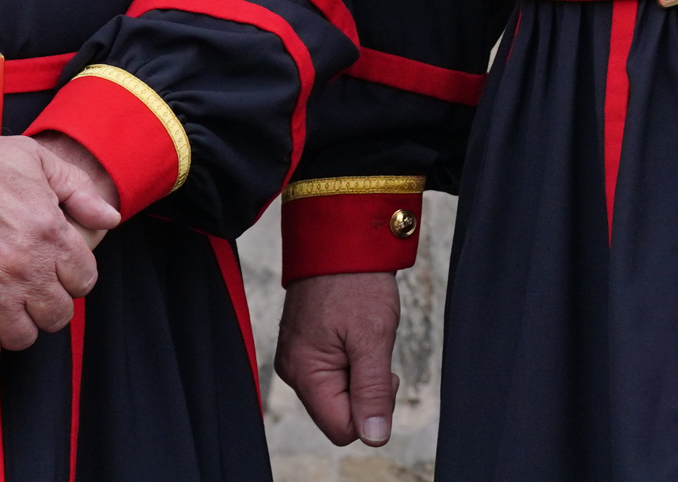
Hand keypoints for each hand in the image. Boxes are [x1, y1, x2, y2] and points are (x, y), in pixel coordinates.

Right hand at [0, 132, 121, 374]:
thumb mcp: (33, 159)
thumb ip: (77, 189)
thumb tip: (110, 217)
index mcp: (50, 231)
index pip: (84, 280)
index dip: (72, 278)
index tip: (55, 273)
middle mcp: (25, 268)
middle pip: (56, 315)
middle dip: (46, 305)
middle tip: (29, 293)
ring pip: (22, 337)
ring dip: (16, 325)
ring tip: (3, 308)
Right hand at [277, 271, 400, 447]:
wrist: (341, 239)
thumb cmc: (356, 282)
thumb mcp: (373, 337)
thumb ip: (373, 391)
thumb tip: (374, 437)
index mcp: (304, 373)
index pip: (342, 428)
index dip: (371, 409)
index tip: (383, 372)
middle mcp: (294, 371)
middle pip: (339, 413)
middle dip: (366, 390)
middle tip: (375, 350)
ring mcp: (298, 358)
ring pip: (339, 394)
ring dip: (361, 373)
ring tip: (364, 337)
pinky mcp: (306, 347)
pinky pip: (334, 374)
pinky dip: (353, 361)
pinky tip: (356, 334)